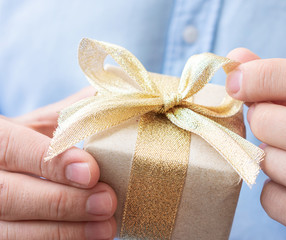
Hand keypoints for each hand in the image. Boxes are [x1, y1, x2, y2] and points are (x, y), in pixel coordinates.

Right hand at [0, 87, 116, 239]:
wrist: (3, 168)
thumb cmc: (27, 144)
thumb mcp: (38, 125)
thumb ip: (70, 114)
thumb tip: (116, 99)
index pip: (13, 147)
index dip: (51, 161)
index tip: (91, 171)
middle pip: (10, 195)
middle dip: (62, 202)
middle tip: (107, 202)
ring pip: (12, 230)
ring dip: (63, 231)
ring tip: (106, 227)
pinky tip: (89, 238)